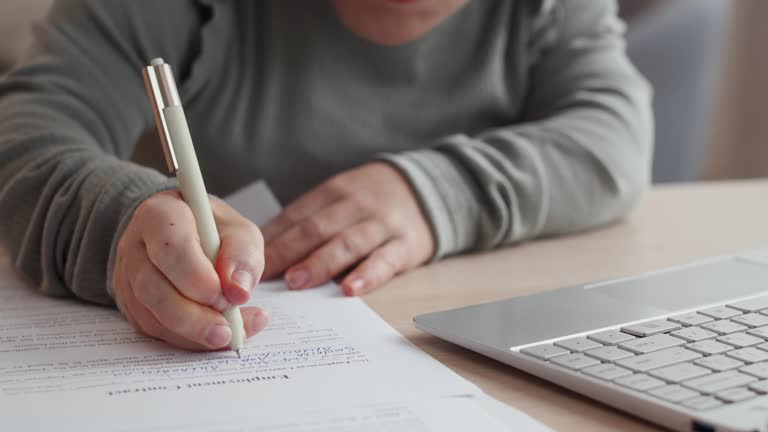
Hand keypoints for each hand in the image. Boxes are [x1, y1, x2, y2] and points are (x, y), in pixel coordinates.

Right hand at [112, 190, 267, 349]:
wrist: (185, 233)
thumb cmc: (213, 230)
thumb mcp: (239, 231)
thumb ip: (243, 256)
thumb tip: (238, 292)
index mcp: (160, 215)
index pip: (171, 248)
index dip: (199, 279)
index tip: (228, 297)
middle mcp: (136, 246)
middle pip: (153, 288)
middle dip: (193, 317)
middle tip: (227, 331)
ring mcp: (127, 277)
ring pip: (150, 315)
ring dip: (191, 333)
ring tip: (229, 336)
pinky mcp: (131, 304)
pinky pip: (154, 329)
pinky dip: (186, 339)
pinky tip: (215, 337)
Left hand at [262, 162, 434, 294]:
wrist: (429, 189)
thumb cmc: (372, 200)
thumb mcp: (340, 197)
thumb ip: (308, 220)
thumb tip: (263, 250)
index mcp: (333, 192)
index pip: (296, 215)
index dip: (271, 239)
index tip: (245, 261)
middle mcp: (355, 206)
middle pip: (316, 229)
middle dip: (287, 251)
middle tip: (263, 274)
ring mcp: (381, 225)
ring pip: (346, 243)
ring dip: (319, 263)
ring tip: (296, 281)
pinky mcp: (405, 245)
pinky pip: (384, 261)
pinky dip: (367, 275)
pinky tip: (349, 289)